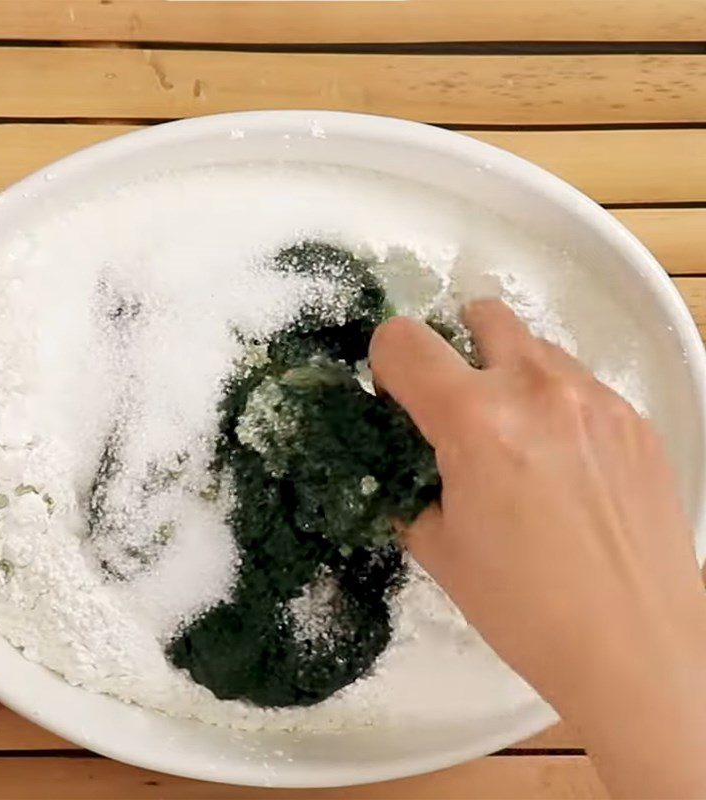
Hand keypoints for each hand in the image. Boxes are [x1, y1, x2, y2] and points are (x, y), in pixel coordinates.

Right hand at [370, 301, 705, 799]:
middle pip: (481, 314)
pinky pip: (579, 384)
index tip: (396, 397)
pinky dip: (554, 405)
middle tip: (457, 406)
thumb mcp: (438, 548)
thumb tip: (403, 461)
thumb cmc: (525, 608)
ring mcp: (596, 398)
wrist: (636, 648)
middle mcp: (538, 389)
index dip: (386, 363)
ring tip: (517, 442)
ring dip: (509, 376)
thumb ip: (409, 485)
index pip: (404, 340)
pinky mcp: (634, 418)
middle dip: (454, 349)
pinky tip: (564, 467)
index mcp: (476, 420)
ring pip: (534, 348)